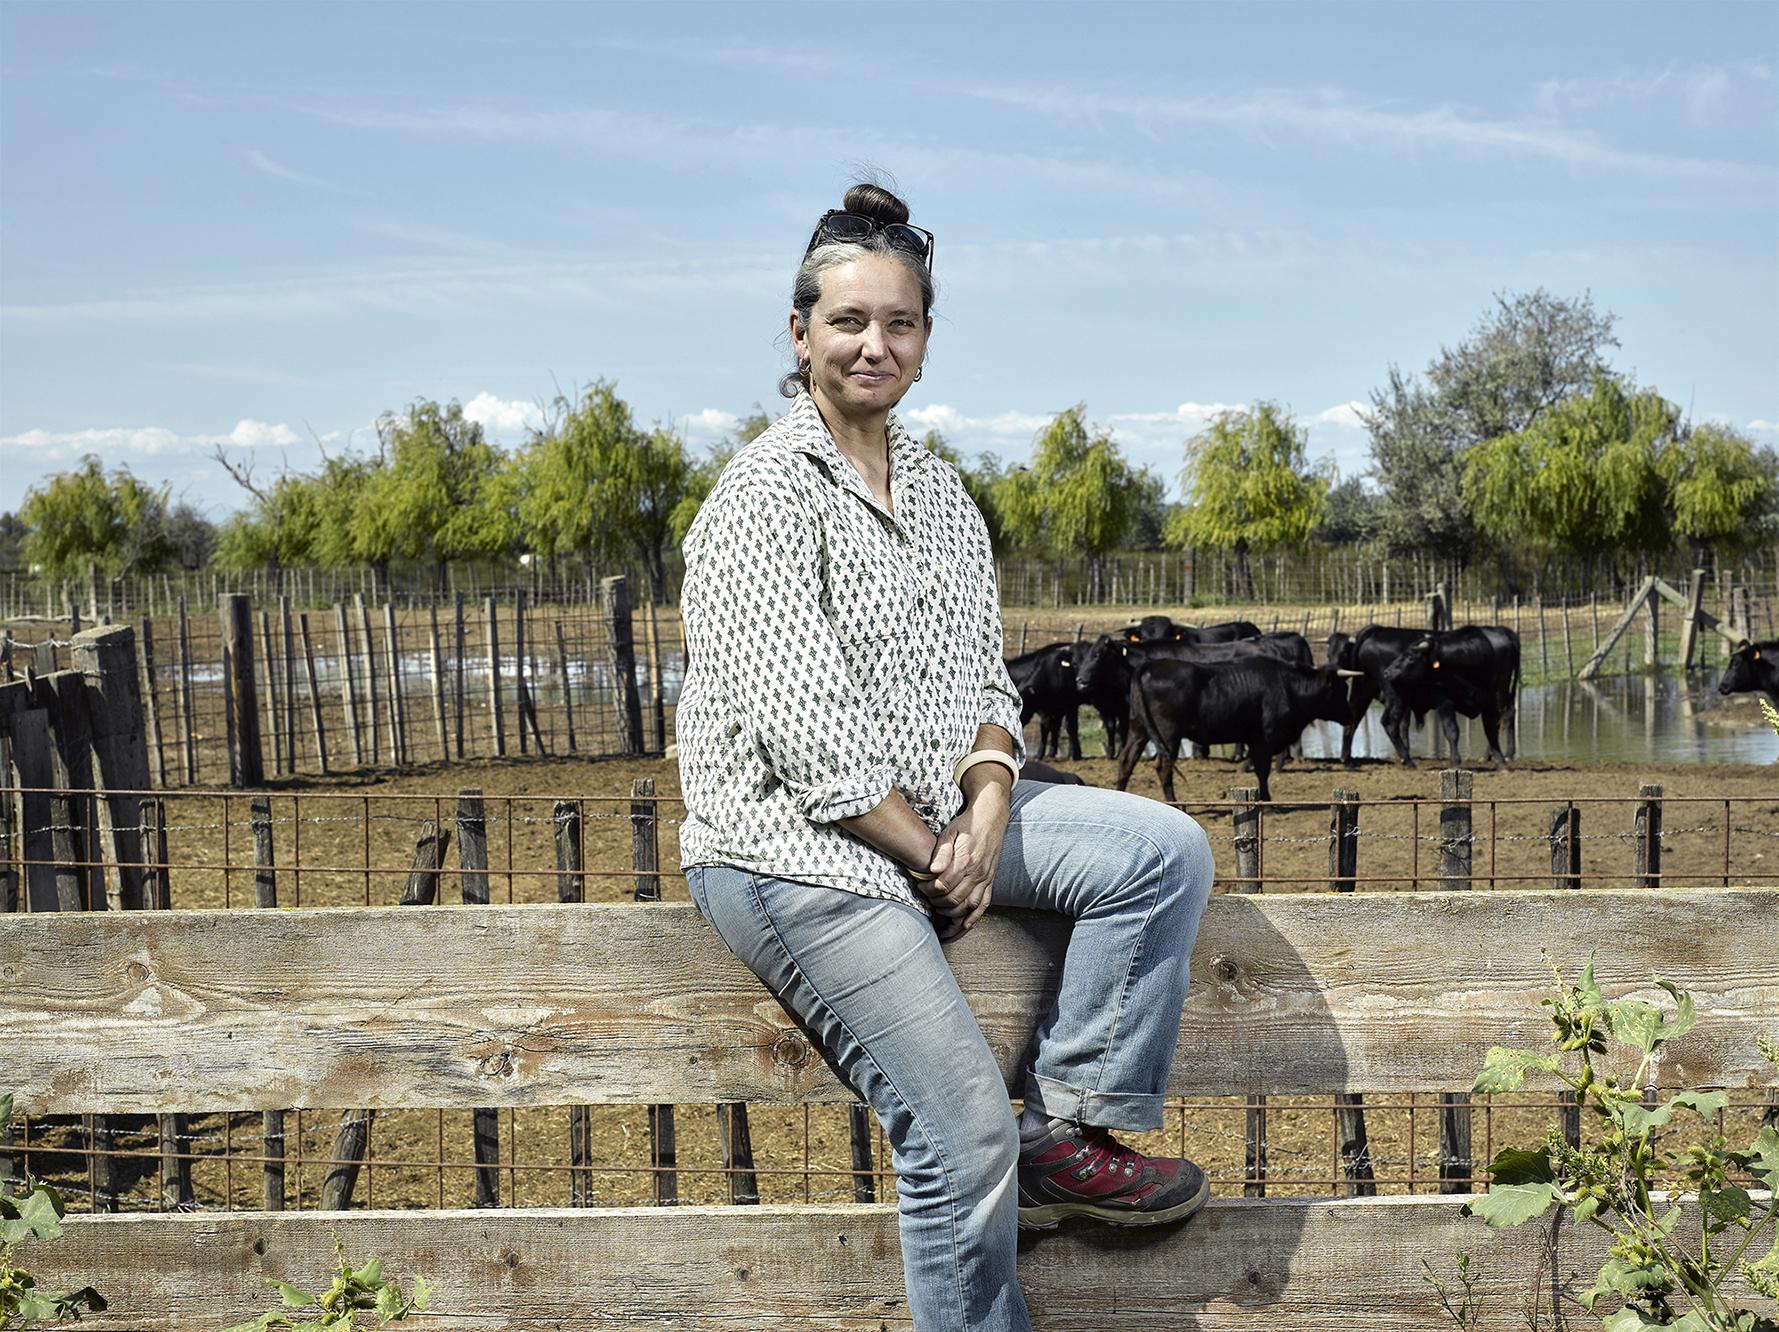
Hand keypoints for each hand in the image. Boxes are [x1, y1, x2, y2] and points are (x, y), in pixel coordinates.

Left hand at [919, 785, 1010, 940]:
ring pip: (968, 906)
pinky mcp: (990, 881)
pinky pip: (984, 904)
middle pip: (954, 899)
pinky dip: (974, 917)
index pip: (943, 885)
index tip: (920, 887)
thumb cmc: (966, 825)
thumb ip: (941, 852)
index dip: (928, 890)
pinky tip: (964, 926)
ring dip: (953, 915)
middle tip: (927, 899)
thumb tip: (932, 870)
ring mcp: (985, 878)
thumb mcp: (950, 832)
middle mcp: (977, 872)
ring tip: (940, 914)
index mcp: (965, 860)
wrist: (990, 817)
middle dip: (937, 903)